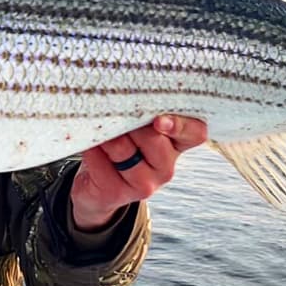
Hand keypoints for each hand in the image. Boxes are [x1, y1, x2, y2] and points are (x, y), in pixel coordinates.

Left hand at [69, 114, 207, 230]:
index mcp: (177, 145)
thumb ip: (142, 112)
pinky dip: (91, 149)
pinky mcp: (118, 193)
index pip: (195, 133)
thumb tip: (127, 92)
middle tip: (113, 111)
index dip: (181, 125)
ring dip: (106, 134)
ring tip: (98, 128)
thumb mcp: (138, 127)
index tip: (159, 121)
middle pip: (153, 138)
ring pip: (123, 149)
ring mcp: (144, 184)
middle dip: (129, 121)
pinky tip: (90, 146)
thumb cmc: (122, 144)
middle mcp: (166, 166)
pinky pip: (100, 163)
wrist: (97, 187)